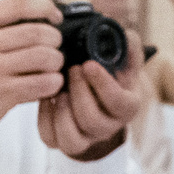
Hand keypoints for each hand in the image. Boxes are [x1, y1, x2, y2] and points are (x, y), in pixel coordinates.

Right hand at [0, 0, 66, 146]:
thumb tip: (10, 0)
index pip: (18, 5)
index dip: (45, 7)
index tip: (55, 16)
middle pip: (36, 32)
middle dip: (54, 38)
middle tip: (55, 44)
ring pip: (42, 57)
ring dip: (56, 60)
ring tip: (54, 63)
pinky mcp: (0, 93)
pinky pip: (40, 83)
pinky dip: (53, 82)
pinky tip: (51, 82)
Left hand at [39, 36, 143, 160]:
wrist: (102, 94)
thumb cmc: (113, 73)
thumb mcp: (125, 58)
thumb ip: (126, 44)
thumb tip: (122, 32)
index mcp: (127, 106)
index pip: (119, 102)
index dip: (103, 84)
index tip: (89, 64)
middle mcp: (109, 126)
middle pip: (92, 120)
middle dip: (79, 93)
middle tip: (72, 69)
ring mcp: (87, 137)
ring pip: (72, 138)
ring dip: (62, 111)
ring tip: (58, 90)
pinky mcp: (65, 141)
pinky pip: (52, 139)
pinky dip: (45, 119)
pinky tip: (47, 99)